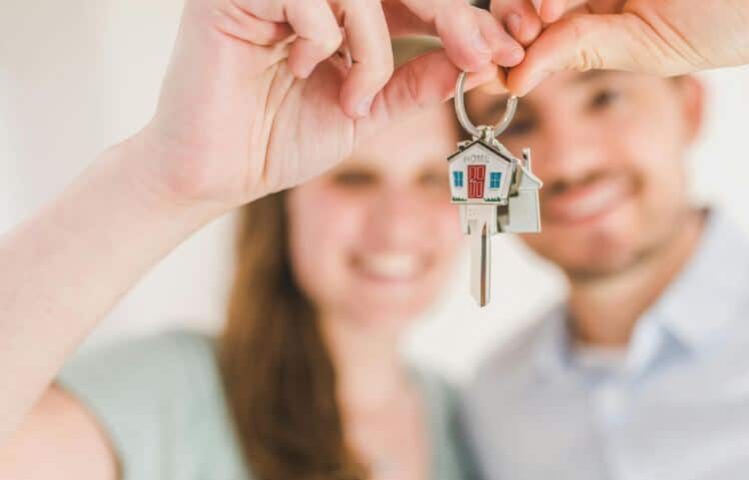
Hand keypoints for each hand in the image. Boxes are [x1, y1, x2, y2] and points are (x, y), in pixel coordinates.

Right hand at [136, 0, 521, 207]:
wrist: (215, 174)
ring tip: (352, 100)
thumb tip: (479, 61)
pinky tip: (297, 69)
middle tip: (483, 55)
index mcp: (347, 11)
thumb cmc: (281, 140)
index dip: (468, 20)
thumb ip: (416, 82)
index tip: (511, 51)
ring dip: (373, 48)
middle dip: (453, 16)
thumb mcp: (368, 113)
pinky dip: (322, 38)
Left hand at [490, 0, 748, 94]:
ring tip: (547, 8)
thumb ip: (581, 50)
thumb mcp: (643, 48)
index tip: (502, 54)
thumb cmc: (724, 24)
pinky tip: (555, 5)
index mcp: (594, 5)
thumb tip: (513, 80)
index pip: (533, 11)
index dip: (509, 27)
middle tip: (534, 19)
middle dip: (519, 5)